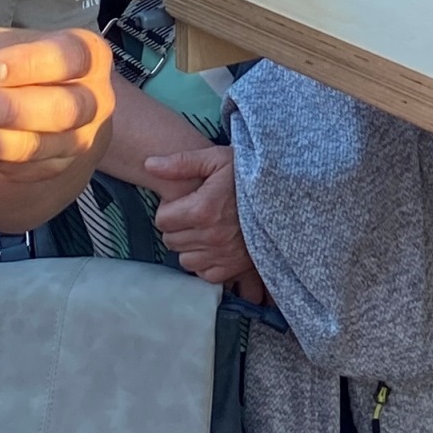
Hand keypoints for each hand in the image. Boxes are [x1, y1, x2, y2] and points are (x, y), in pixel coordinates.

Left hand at [0, 26, 113, 188]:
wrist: (57, 108)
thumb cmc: (33, 66)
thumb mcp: (10, 47)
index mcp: (88, 55)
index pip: (68, 57)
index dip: (27, 64)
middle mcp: (93, 100)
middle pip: (61, 110)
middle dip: (9, 109)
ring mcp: (77, 140)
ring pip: (35, 146)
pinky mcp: (54, 168)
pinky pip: (17, 167)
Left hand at [149, 145, 255, 289]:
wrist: (283, 195)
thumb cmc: (246, 175)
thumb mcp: (215, 159)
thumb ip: (180, 163)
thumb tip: (149, 165)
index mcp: (202, 209)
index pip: (162, 220)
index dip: (169, 210)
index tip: (183, 203)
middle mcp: (211, 236)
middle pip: (171, 240)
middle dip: (177, 227)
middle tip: (194, 215)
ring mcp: (223, 255)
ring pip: (185, 259)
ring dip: (190, 246)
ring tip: (204, 230)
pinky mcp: (234, 268)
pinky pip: (205, 273)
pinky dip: (206, 262)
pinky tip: (214, 246)